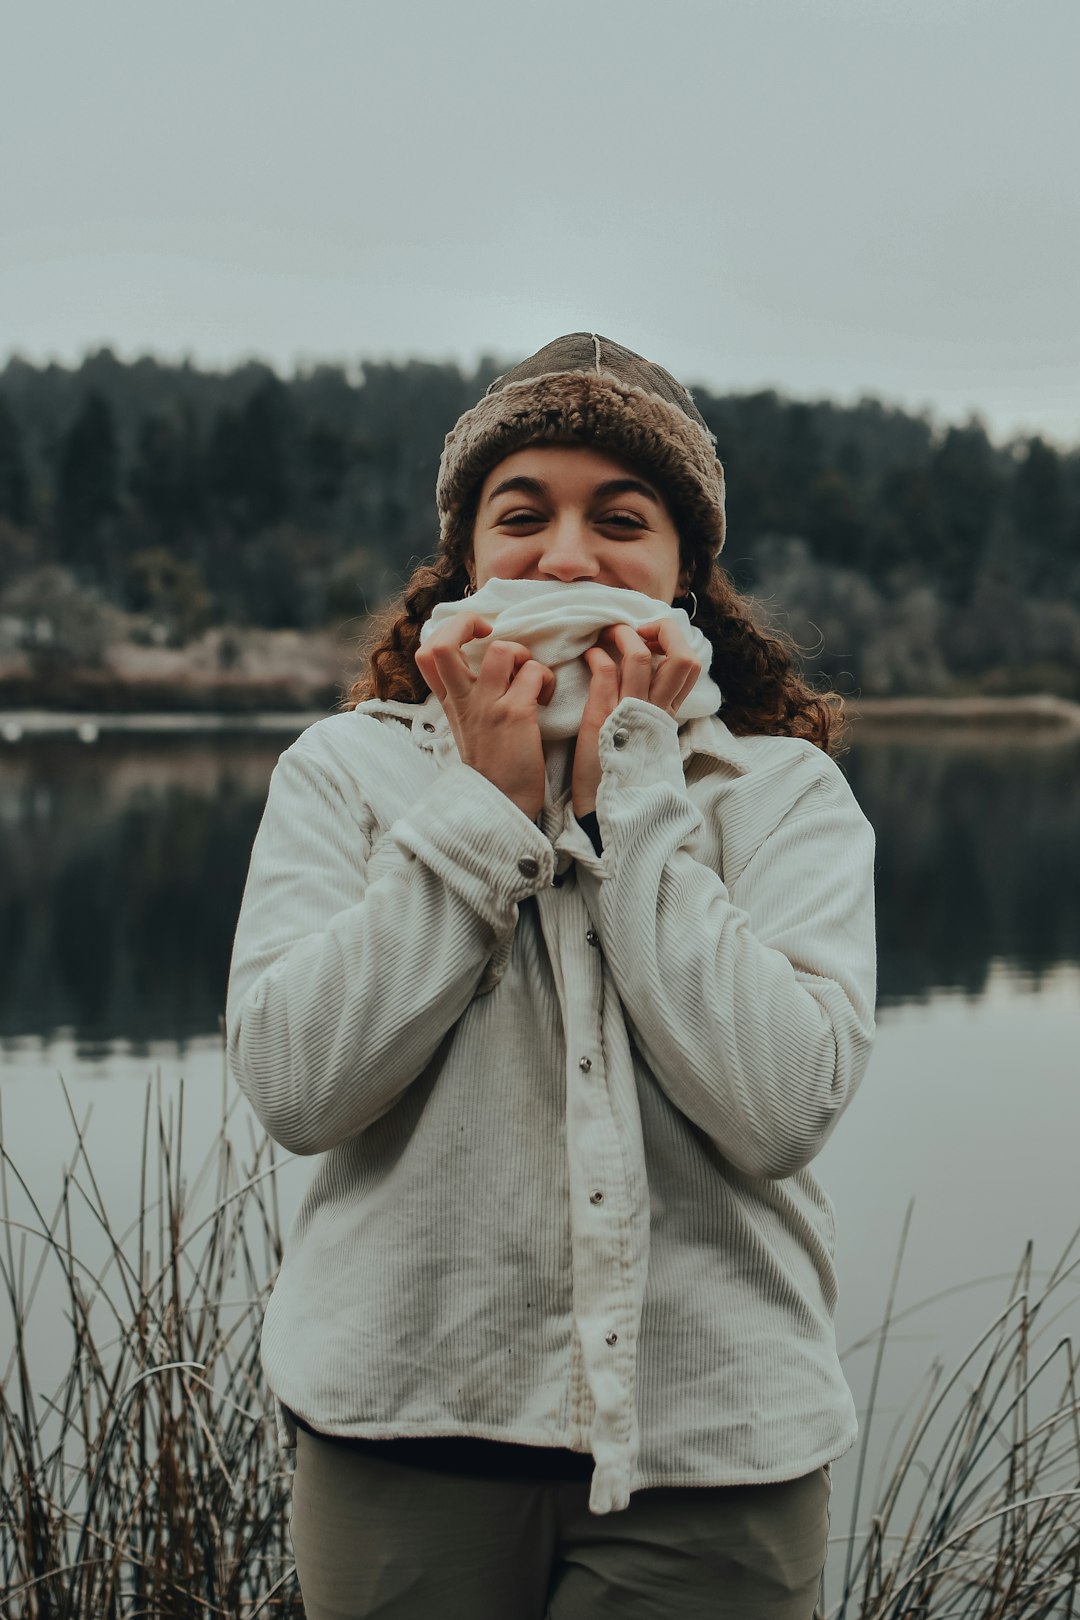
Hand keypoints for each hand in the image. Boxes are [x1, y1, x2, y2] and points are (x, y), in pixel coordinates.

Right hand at [414, 611, 555, 820]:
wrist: (503, 805)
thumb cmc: (494, 766)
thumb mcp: (468, 728)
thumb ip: (469, 696)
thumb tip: (487, 662)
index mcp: (451, 702)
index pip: (426, 654)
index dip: (450, 631)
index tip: (477, 637)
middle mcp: (463, 700)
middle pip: (442, 643)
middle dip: (470, 622)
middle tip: (493, 634)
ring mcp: (487, 706)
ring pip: (502, 649)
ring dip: (525, 655)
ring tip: (531, 678)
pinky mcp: (515, 714)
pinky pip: (534, 672)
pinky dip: (546, 680)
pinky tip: (546, 699)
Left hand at [571, 620, 700, 818]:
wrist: (606, 813)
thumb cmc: (619, 777)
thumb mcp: (645, 741)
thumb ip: (650, 714)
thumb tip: (646, 686)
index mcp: (667, 716)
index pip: (690, 667)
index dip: (675, 642)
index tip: (653, 638)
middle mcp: (656, 711)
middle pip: (682, 655)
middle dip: (663, 629)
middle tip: (638, 629)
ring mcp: (631, 712)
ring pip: (641, 656)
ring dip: (624, 635)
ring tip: (607, 634)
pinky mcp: (603, 717)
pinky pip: (605, 670)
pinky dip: (596, 655)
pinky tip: (587, 657)